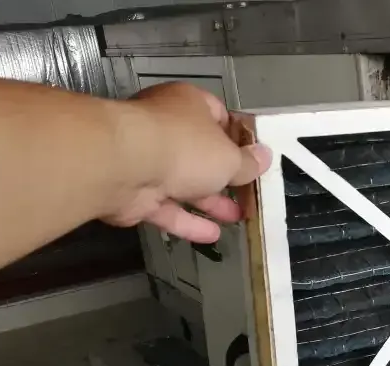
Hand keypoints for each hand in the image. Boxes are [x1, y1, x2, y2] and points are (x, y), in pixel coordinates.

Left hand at [102, 83, 271, 242]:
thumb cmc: (185, 147)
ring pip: (184, 183)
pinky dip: (188, 221)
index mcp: (189, 105)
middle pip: (201, 153)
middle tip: (248, 194)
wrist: (125, 165)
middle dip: (225, 176)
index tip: (253, 159)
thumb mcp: (229, 157)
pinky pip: (168, 207)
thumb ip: (247, 163)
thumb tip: (264, 158)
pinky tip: (212, 236)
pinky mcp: (136, 192)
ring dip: (210, 202)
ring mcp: (148, 161)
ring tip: (237, 217)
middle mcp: (166, 128)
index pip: (218, 115)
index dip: (238, 138)